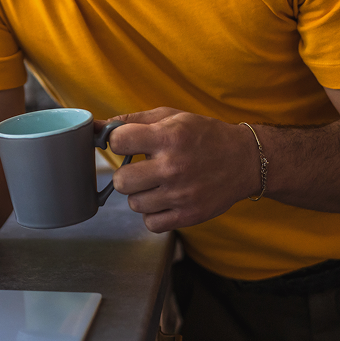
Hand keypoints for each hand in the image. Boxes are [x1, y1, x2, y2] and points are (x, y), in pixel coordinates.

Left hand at [108, 107, 260, 232]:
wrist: (244, 160)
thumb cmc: (202, 135)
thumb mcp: (170, 117)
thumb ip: (131, 121)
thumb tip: (95, 127)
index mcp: (168, 137)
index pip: (117, 142)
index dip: (119, 142)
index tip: (128, 144)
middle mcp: (173, 167)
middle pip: (121, 181)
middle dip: (128, 173)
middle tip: (142, 168)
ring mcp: (181, 195)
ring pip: (134, 204)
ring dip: (141, 194)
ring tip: (157, 183)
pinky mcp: (189, 216)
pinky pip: (151, 223)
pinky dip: (153, 213)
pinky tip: (164, 199)